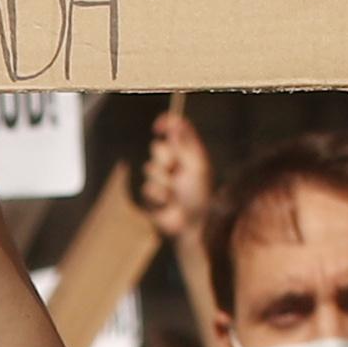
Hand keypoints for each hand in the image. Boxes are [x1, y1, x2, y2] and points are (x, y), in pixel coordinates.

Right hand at [137, 101, 211, 244]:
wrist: (192, 225)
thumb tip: (176, 121)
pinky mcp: (152, 195)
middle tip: (177, 172)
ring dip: (163, 182)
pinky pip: (146, 188)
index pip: (175, 130)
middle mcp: (175, 163)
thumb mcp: (196, 167)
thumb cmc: (201, 196)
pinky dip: (158, 197)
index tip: (159, 126)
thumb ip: (185, 144)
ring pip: (149, 168)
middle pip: (156, 148)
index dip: (166, 124)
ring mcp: (162, 179)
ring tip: (176, 194)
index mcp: (189, 153)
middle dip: (165, 160)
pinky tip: (168, 205)